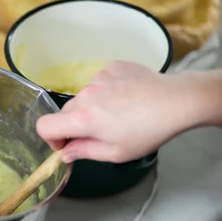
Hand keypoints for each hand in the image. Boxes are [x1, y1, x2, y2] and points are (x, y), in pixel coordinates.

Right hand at [37, 61, 202, 163]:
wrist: (176, 101)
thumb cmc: (148, 132)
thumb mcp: (115, 153)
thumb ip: (84, 152)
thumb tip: (66, 153)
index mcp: (83, 119)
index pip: (44, 126)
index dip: (51, 139)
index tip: (66, 144)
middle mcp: (85, 94)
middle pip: (65, 112)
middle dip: (75, 125)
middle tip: (99, 133)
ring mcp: (98, 77)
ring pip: (83, 97)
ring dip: (92, 107)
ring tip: (119, 114)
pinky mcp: (111, 66)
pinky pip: (99, 82)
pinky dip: (106, 92)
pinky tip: (126, 98)